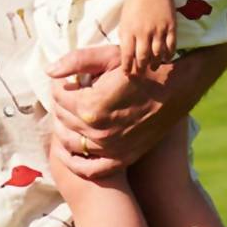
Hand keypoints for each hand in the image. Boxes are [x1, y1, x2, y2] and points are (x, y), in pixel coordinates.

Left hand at [46, 43, 198, 178]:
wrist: (178, 87)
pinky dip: (73, 162)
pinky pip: (89, 169)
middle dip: (61, 104)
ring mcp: (110, 148)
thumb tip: (48, 72)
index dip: (59, 85)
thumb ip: (76, 61)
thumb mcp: (110, 57)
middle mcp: (98, 131)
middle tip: (68, 94)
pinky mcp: (122, 158)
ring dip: (63, 127)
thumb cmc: (143, 68)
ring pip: (69, 142)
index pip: (58, 96)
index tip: (66, 80)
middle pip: (62, 118)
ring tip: (68, 115)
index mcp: (91, 106)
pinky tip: (67, 151)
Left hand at [116, 0, 176, 75]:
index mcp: (129, 31)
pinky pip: (171, 46)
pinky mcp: (171, 27)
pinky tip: (166, 58)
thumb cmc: (135, 3)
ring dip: (155, 64)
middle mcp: (143, 32)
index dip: (127, 67)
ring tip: (153, 67)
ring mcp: (158, 30)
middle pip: (142, 58)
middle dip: (141, 69)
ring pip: (158, 54)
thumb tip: (126, 53)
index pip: (127, 55)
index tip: (127, 74)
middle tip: (141, 74)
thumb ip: (125, 36)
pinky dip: (169, 55)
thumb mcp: (124, 19)